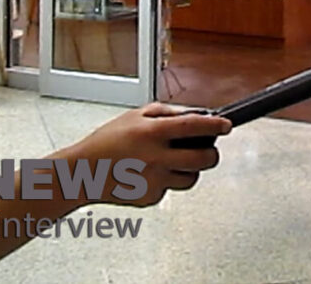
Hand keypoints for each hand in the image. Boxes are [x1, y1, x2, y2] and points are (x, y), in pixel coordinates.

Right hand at [68, 103, 231, 206]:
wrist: (83, 173)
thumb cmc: (106, 143)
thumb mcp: (134, 117)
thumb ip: (165, 113)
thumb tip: (192, 115)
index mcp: (152, 133)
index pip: (194, 126)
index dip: (215, 125)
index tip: (226, 125)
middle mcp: (156, 157)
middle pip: (203, 159)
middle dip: (212, 154)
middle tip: (209, 150)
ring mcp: (155, 180)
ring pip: (191, 178)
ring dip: (190, 169)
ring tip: (173, 162)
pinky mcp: (152, 198)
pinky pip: (170, 189)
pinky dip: (167, 180)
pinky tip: (150, 173)